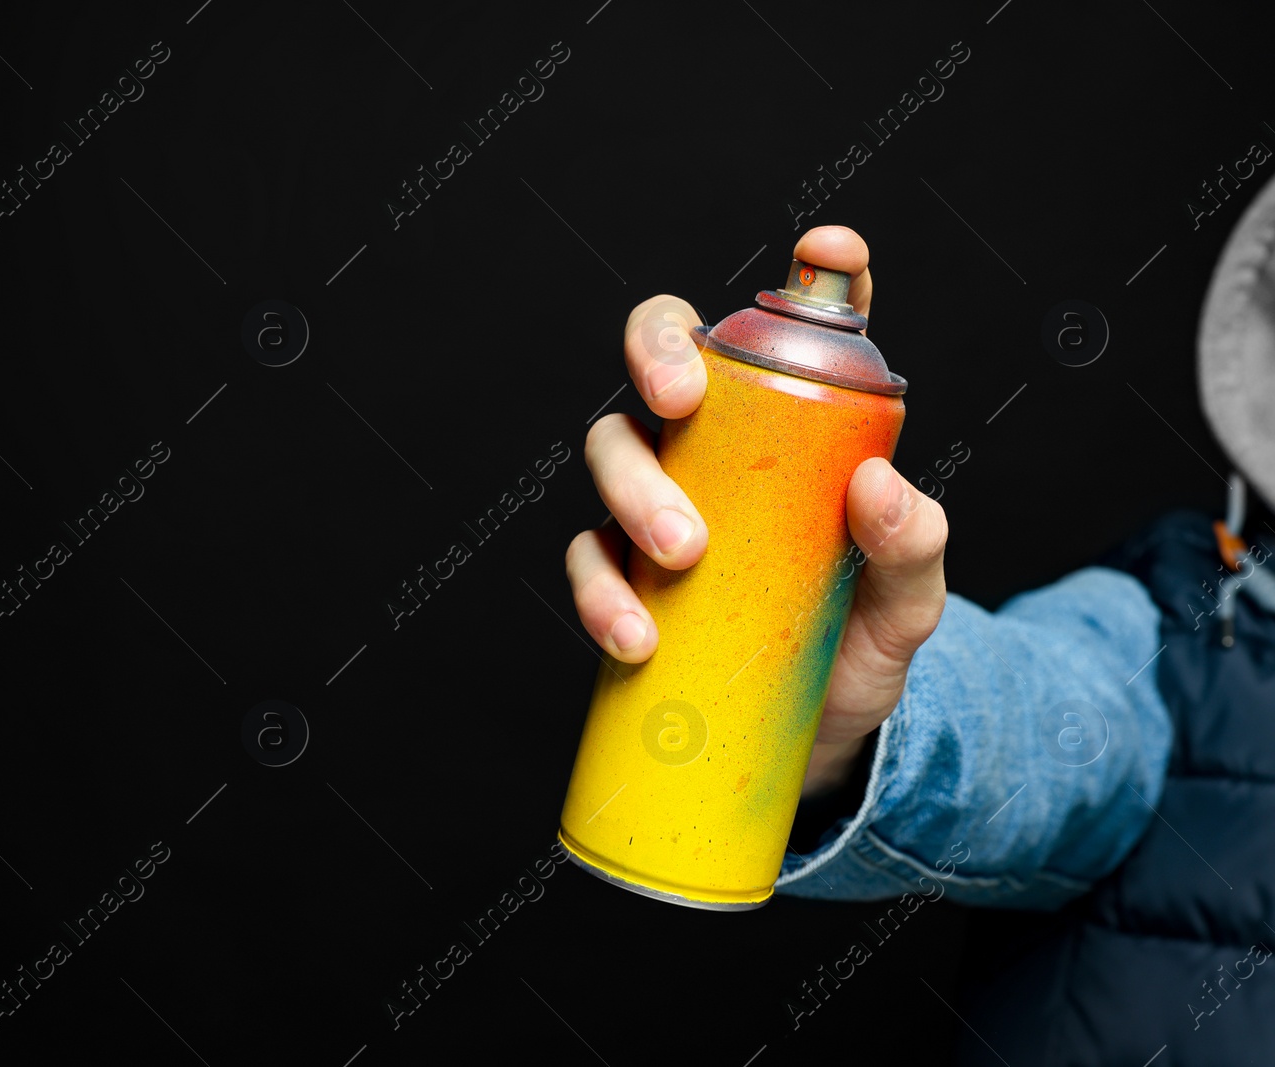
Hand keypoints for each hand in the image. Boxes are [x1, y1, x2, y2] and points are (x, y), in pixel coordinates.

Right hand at [564, 225, 948, 795]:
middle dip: (657, 357)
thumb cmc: (860, 643)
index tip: (831, 252)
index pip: (799, 332)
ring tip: (680, 551)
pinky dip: (602, 592)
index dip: (820, 275)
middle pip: (664, 362)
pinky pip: (589, 558)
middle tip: (680, 404)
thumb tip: (877, 489)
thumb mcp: (907, 601)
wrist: (819, 740)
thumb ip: (914, 546)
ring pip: (613, 450)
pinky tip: (636, 634)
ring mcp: (663, 505)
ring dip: (633, 487)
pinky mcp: (626, 576)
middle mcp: (718, 449)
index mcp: (794, 431)